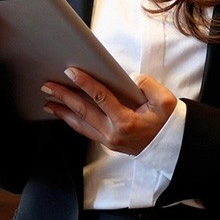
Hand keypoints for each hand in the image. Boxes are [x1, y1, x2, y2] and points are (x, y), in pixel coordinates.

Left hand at [40, 68, 176, 154]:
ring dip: (62, 111)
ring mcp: (108, 140)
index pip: (100, 98)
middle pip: (82, 111)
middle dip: (63, 96)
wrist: (172, 147)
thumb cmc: (168, 122)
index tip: (71, 72)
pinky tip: (64, 113)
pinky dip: (72, 121)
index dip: (84, 83)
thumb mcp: (165, 101)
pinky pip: (85, 130)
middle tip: (47, 85)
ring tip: (47, 101)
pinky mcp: (107, 143)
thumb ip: (147, 85)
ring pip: (80, 124)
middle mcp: (113, 133)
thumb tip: (129, 78)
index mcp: (126, 121)